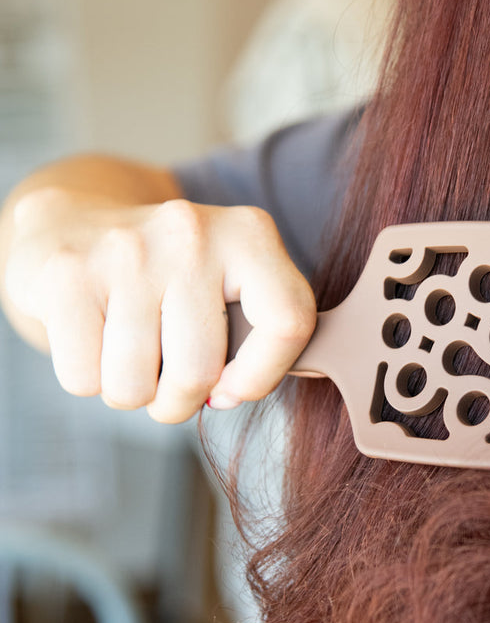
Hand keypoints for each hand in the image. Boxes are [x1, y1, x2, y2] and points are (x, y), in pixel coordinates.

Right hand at [4, 187, 315, 422]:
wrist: (71, 222)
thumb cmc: (165, 280)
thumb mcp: (227, 287)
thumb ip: (257, 335)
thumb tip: (234, 392)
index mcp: (248, 234)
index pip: (289, 322)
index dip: (262, 377)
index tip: (231, 387)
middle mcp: (192, 233)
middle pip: (198, 372)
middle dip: (179, 400)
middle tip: (167, 378)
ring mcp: (126, 250)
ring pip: (134, 386)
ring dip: (131, 392)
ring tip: (128, 354)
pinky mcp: (67, 274)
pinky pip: (83, 379)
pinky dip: (87, 379)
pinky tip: (92, 338)